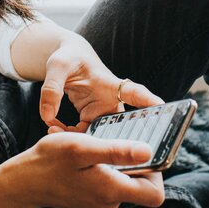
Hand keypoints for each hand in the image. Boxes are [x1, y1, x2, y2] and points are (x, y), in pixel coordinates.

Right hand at [2, 132, 164, 207]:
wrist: (24, 180)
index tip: (145, 150)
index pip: (154, 194)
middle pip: (142, 186)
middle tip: (117, 140)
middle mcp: (110, 203)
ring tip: (96, 146)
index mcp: (111, 191)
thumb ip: (116, 151)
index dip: (157, 173)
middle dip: (134, 161)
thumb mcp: (83, 147)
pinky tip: (88, 155)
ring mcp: (101, 203)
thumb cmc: (50, 161)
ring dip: (116, 161)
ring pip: (124, 180)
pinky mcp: (93, 199)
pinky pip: (110, 182)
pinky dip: (104, 167)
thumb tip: (148, 152)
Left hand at [39, 33, 164, 132]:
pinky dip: (69, 135)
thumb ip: (52, 88)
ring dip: (79, 139)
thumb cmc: (68, 58)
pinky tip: (52, 127)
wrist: (67, 61)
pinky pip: (84, 135)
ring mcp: (102, 112)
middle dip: (110, 140)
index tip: (161, 108)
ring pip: (99, 136)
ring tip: (52, 130)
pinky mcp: (92, 119)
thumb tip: (47, 116)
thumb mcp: (57, 66)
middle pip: (121, 125)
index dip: (147, 101)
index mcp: (109, 83)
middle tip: (92, 149)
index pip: (133, 92)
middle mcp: (111, 100)